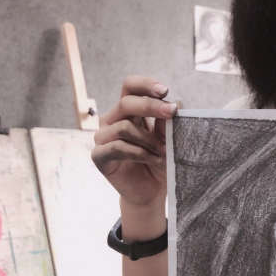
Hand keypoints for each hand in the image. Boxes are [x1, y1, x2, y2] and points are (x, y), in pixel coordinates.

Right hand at [91, 76, 177, 208]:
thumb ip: (168, 123)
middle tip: (172, 112)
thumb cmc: (159, 161)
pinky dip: (139, 152)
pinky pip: (117, 148)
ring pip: (123, 127)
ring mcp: (103, 138)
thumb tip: (175, 104)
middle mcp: (112, 120)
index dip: (145, 84)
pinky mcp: (99, 156)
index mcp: (128, 111)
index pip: (130, 87)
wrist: (151, 191)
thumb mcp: (168, 140)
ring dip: (149, 138)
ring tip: (164, 151)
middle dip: (151, 106)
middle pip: (126, 102)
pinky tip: (154, 159)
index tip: (165, 90)